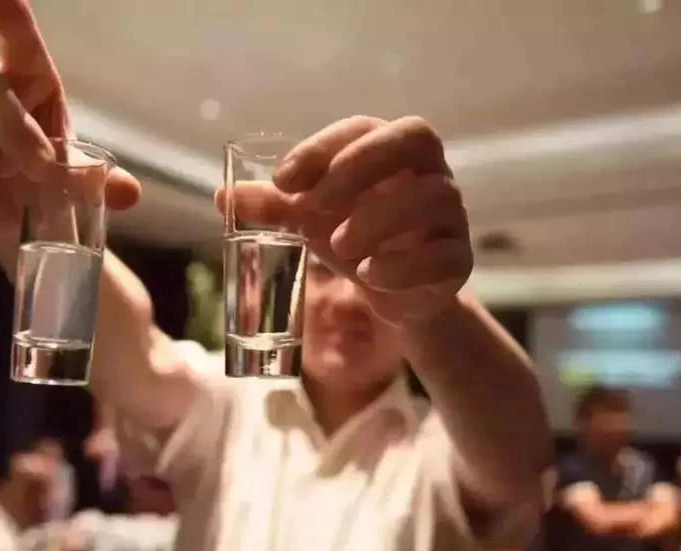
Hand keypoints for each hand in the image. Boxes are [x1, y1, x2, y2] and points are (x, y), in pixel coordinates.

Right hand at [0, 0, 139, 251]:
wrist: (20, 217)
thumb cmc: (50, 180)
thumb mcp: (82, 181)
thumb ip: (102, 183)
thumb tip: (127, 192)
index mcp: (31, 77)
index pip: (18, 38)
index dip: (10, 18)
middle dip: (13, 129)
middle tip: (38, 169)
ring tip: (0, 179)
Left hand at [226, 116, 471, 324]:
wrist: (396, 293)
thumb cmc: (355, 239)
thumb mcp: (310, 222)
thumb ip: (273, 207)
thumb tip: (222, 195)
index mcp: (390, 152)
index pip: (364, 127)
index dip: (323, 147)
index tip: (282, 179)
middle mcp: (428, 173)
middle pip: (415, 138)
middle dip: (362, 165)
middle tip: (313, 204)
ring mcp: (450, 215)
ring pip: (434, 195)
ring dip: (379, 218)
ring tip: (340, 247)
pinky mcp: (458, 260)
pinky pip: (446, 254)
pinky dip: (405, 264)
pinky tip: (370, 275)